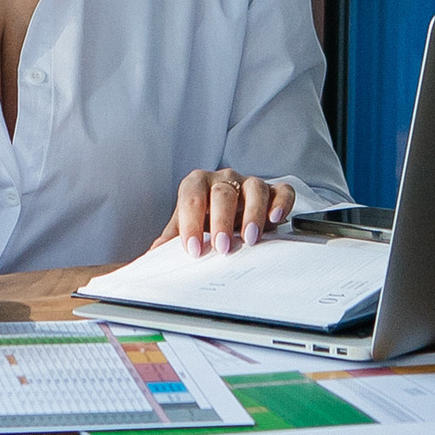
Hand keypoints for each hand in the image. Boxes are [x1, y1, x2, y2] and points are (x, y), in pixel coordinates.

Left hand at [155, 168, 299, 258]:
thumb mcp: (185, 226)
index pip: (191, 197)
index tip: (193, 248)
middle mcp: (223, 179)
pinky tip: (276, 219)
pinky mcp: (272, 191)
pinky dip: (281, 203)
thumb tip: (153, 255)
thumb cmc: (204, 218)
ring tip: (250, 238)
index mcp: (196, 184)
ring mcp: (248, 183)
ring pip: (254, 188)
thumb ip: (171, 238)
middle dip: (222, 220)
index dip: (191, 223)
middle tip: (222, 246)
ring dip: (253, 213)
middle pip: (223, 192)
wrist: (228, 210)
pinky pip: (281, 190)